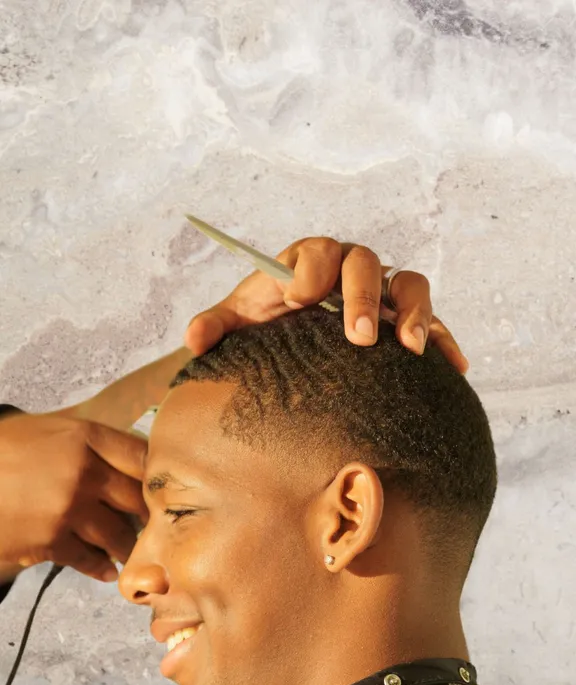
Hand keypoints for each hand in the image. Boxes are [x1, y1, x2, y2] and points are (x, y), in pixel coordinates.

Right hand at [0, 411, 148, 582]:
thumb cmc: (4, 452)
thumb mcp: (47, 430)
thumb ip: (89, 444)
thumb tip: (132, 466)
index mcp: (84, 437)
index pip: (143, 458)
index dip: (158, 478)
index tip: (165, 492)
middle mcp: (83, 471)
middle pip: (138, 500)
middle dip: (148, 517)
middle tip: (157, 528)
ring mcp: (68, 508)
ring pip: (120, 536)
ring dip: (127, 548)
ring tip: (131, 552)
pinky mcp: (51, 541)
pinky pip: (90, 560)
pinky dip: (100, 567)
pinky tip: (106, 569)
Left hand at [184, 237, 468, 373]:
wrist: (292, 343)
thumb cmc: (266, 328)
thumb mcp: (237, 327)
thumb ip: (214, 327)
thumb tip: (194, 339)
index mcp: (310, 261)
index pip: (315, 251)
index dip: (310, 269)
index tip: (300, 299)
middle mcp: (351, 270)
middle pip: (366, 264)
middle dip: (362, 296)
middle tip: (357, 337)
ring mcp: (385, 294)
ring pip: (410, 284)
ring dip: (413, 312)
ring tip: (408, 348)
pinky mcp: (407, 321)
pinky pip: (434, 322)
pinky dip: (445, 341)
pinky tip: (454, 368)